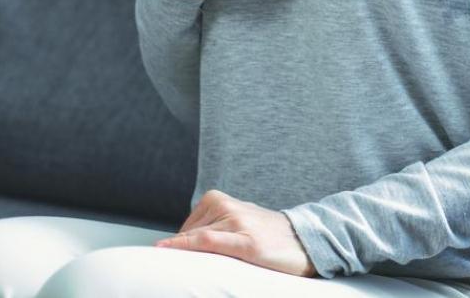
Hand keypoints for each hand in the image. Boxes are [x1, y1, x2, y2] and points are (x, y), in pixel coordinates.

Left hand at [153, 189, 317, 276]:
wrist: (306, 240)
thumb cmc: (270, 235)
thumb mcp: (239, 221)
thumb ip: (214, 225)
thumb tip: (183, 242)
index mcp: (222, 199)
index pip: (187, 226)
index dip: (175, 245)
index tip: (163, 258)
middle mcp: (228, 207)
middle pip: (189, 233)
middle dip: (179, 251)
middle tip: (178, 269)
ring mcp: (237, 222)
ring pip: (195, 238)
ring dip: (184, 254)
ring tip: (195, 267)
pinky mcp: (247, 242)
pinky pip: (207, 241)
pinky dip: (185, 245)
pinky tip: (167, 249)